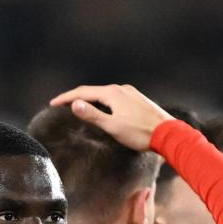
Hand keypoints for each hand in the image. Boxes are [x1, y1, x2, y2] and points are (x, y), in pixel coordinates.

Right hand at [47, 83, 172, 152]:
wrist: (169, 134)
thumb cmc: (141, 133)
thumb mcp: (113, 126)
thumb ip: (93, 115)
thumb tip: (74, 104)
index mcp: (112, 93)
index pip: (83, 92)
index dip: (66, 98)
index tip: (53, 103)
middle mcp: (121, 89)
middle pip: (93, 91)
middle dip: (77, 97)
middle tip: (62, 104)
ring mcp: (131, 93)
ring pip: (105, 94)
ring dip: (91, 99)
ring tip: (80, 107)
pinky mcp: (138, 100)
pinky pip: (115, 98)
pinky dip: (103, 102)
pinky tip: (104, 109)